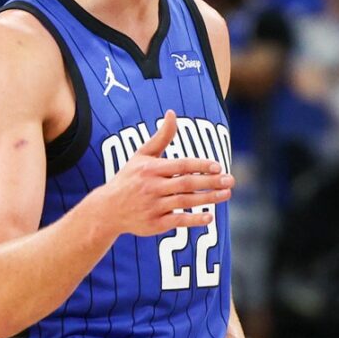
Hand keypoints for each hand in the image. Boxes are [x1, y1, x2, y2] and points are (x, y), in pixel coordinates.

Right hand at [89, 111, 232, 239]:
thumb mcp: (141, 155)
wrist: (107, 210)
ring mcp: (153, 206)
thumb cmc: (129, 178)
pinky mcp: (154, 224)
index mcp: (151, 169)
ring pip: (184, 202)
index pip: (181, 165)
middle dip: (210, 182)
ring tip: (226, 194)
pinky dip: (194, 219)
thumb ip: (161, 137)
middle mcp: (152, 187)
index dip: (201, 166)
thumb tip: (172, 113)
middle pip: (186, 184)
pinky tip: (209, 217)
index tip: (218, 166)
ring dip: (208, 199)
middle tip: (231, 180)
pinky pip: (178, 221)